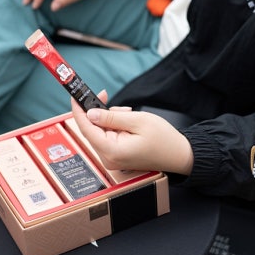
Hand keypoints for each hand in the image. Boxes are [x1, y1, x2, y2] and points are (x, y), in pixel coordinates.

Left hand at [70, 91, 193, 174]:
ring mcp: (112, 159)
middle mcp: (108, 158)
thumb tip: (90, 114)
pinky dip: (113, 126)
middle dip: (97, 111)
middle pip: (91, 129)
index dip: (78, 110)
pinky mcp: (116, 157)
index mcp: (112, 151)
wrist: (179, 155)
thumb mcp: (137, 121)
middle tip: (104, 94)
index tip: (75, 96)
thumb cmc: (163, 139)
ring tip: (126, 113)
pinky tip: (126, 121)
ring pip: (99, 132)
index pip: (86, 128)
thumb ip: (111, 117)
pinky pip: (107, 137)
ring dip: (108, 118)